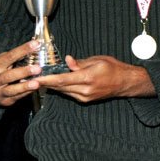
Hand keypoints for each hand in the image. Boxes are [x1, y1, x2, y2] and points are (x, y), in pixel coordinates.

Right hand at [0, 40, 41, 106]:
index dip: (23, 50)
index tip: (35, 45)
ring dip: (25, 86)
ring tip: (36, 83)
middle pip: (9, 76)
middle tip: (37, 69)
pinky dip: (26, 93)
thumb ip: (10, 57)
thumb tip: (29, 49)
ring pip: (12, 90)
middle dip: (24, 72)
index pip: (9, 57)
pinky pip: (16, 97)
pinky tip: (34, 89)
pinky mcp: (4, 101)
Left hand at [33, 54, 154, 102]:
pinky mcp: (86, 100)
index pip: (62, 79)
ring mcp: (85, 97)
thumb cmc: (114, 68)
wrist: (125, 83)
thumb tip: (67, 60)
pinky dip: (61, 88)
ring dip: (52, 86)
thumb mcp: (97, 60)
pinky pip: (70, 94)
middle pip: (60, 87)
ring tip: (40, 79)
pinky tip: (55, 83)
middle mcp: (85, 90)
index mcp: (87, 78)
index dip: (48, 79)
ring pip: (63, 91)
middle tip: (33, 77)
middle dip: (46, 82)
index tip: (37, 78)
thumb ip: (80, 62)